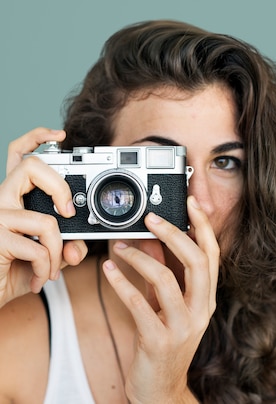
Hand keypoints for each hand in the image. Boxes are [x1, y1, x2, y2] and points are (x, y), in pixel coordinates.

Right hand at [0, 128, 87, 307]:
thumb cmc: (14, 273)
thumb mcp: (49, 256)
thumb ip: (68, 246)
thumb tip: (78, 248)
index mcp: (13, 197)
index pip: (18, 155)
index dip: (37, 138)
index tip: (60, 134)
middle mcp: (0, 201)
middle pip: (30, 167)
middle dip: (60, 188)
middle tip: (68, 214)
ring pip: (47, 221)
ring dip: (59, 251)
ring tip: (52, 269)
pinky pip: (40, 249)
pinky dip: (48, 268)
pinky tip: (40, 279)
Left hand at [102, 196, 218, 402]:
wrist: (160, 390)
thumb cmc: (164, 344)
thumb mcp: (166, 305)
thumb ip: (161, 273)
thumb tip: (150, 241)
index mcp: (207, 299)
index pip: (212, 255)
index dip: (203, 227)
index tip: (190, 204)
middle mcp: (201, 310)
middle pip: (197, 262)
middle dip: (174, 234)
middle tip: (150, 218)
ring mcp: (183, 326)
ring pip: (167, 280)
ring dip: (139, 258)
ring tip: (119, 247)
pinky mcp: (159, 340)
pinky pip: (139, 304)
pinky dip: (121, 283)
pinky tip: (108, 269)